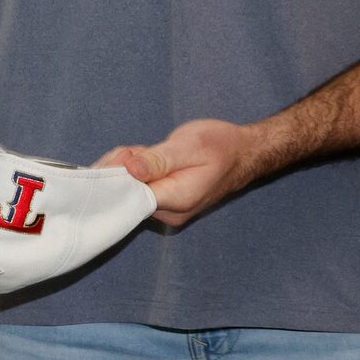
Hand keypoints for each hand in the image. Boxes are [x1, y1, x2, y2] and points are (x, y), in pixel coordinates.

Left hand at [96, 118, 272, 226]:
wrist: (243, 154)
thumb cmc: (221, 146)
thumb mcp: (190, 146)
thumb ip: (158, 160)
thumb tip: (129, 169)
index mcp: (176, 201)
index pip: (128, 197)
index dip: (116, 175)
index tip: (124, 155)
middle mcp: (167, 214)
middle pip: (123, 193)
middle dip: (120, 168)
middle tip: (139, 149)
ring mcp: (164, 211)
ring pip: (126, 189)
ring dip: (127, 167)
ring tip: (148, 152)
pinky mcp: (161, 204)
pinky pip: (135, 188)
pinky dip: (134, 171)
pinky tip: (147, 159)